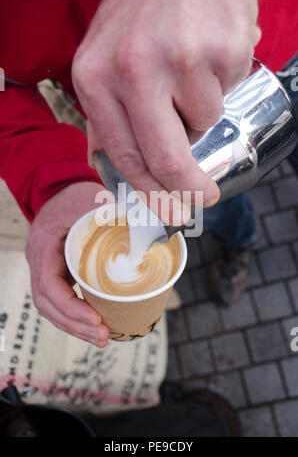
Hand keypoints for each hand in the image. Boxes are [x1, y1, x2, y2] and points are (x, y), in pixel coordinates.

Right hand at [25, 182, 109, 347]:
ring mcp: (44, 268)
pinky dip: (74, 317)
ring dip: (75, 327)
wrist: (61, 190)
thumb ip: (117, 216)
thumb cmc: (77, 195)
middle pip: (48, 303)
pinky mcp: (55, 273)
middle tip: (103, 336)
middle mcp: (39, 260)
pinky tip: (94, 326)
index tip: (96, 318)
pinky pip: (59, 301)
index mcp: (45, 244)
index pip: (49, 285)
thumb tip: (155, 231)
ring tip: (101, 338)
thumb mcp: (94, 202)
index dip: (71, 307)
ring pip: (51, 307)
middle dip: (75, 324)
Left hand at [72, 0, 259, 220]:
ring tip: (190, 72)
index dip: (152, 192)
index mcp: (97, 79)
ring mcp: (185, 58)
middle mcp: (137, 70)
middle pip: (168, 159)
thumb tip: (114, 164)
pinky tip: (207, 53)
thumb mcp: (101, 63)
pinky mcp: (226, 48)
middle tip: (204, 196)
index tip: (171, 208)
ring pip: (206, 122)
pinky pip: (230, 90)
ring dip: (202, 111)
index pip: (126, 157)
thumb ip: (106, 116)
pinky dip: (222, 81)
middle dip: (189, 190)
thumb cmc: (137, 16)